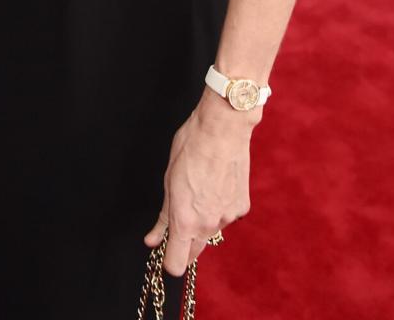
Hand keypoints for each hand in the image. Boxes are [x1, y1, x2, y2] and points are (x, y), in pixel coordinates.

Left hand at [144, 92, 254, 275]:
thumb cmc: (190, 149)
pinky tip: (215, 186)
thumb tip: (152, 240)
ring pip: (210, 232)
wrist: (223, 129)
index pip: (176, 264)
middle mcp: (208, 225)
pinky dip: (218, 208)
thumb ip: (162, 217)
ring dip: (202, 223)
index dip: (168, 261)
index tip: (163, 251)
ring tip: (197, 192)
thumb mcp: (168, 181)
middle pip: (194, 252)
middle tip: (175, 225)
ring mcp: (228, 218)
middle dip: (183, 245)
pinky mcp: (241, 207)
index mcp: (185, 221)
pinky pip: (225, 217)